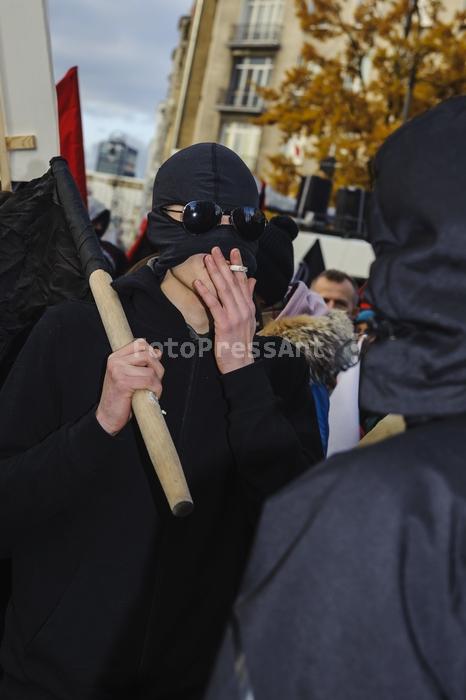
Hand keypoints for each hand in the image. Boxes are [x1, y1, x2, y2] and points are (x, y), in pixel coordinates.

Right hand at [96, 339, 163, 434]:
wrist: (108, 417)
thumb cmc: (120, 398)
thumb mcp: (129, 376)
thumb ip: (141, 363)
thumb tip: (157, 352)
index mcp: (115, 357)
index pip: (140, 343)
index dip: (151, 352)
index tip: (153, 365)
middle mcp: (115, 361)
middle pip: (148, 354)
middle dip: (158, 369)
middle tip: (154, 382)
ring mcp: (118, 371)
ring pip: (151, 370)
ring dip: (157, 382)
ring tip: (150, 390)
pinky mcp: (124, 382)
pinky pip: (150, 381)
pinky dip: (156, 390)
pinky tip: (150, 395)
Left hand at [194, 247, 255, 373]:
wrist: (241, 363)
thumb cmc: (240, 342)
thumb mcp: (248, 319)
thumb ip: (248, 298)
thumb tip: (253, 280)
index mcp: (249, 306)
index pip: (244, 281)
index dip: (238, 265)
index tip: (233, 251)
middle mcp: (244, 308)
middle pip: (233, 282)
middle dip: (224, 264)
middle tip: (215, 249)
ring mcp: (235, 316)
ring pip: (224, 290)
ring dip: (215, 273)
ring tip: (207, 259)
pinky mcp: (225, 324)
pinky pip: (215, 305)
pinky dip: (207, 293)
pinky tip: (199, 282)